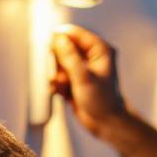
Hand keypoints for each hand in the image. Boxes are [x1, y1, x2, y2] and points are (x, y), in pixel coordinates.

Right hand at [51, 24, 126, 139]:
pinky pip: (60, 74)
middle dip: (59, 62)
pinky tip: (62, 92)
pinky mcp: (75, 78)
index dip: (61, 39)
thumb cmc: (103, 101)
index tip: (50, 48)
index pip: (75, 33)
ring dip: (58, 74)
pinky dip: (58, 83)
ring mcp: (83, 67)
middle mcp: (92, 56)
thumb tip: (58, 39)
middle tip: (60, 74)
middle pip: (65, 47)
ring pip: (60, 62)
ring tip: (63, 86)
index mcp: (100, 50)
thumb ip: (70, 57)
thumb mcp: (84, 77)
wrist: (106, 123)